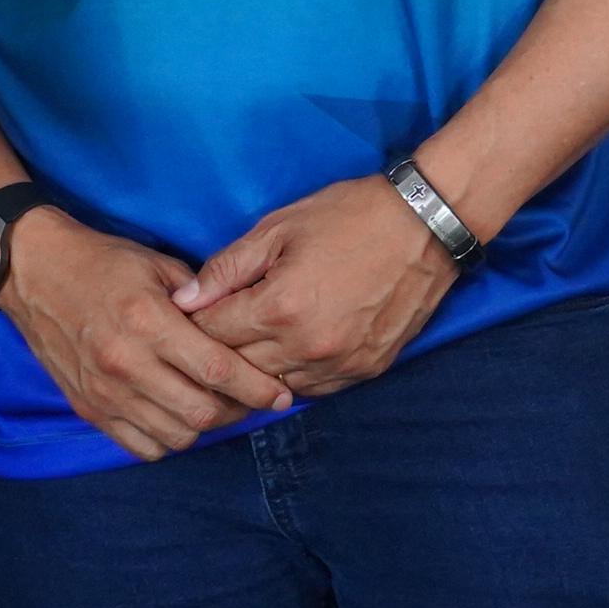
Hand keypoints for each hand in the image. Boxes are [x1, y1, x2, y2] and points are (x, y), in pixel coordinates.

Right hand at [0, 206, 292, 460]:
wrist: (33, 271)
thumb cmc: (101, 262)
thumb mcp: (157, 265)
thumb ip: (201, 299)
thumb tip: (242, 327)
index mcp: (148, 321)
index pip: (217, 369)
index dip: (257, 387)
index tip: (279, 394)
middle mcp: (126, 362)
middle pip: (201, 412)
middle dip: (237, 410)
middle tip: (249, 398)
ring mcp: (104, 391)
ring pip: (176, 436)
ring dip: (203, 426)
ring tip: (212, 405)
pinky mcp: (88, 408)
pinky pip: (141, 446)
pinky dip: (167, 439)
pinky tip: (174, 415)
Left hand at [172, 174, 460, 396]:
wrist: (426, 227)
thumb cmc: (348, 217)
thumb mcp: (278, 228)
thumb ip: (227, 268)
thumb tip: (183, 299)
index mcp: (278, 307)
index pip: (212, 335)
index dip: (193, 325)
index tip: (187, 316)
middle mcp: (306, 346)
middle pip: (238, 370)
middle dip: (216, 354)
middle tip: (207, 336)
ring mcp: (339, 364)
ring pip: (274, 388)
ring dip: (253, 373)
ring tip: (242, 351)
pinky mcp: (365, 371)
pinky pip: (313, 390)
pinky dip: (291, 378)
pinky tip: (283, 358)